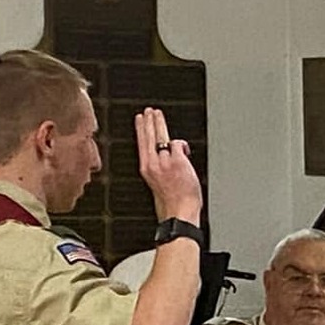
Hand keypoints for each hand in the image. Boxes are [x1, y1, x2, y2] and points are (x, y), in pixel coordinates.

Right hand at [134, 107, 202, 223]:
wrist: (178, 213)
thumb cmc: (172, 204)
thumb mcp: (158, 184)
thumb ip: (161, 169)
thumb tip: (169, 159)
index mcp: (146, 169)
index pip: (142, 143)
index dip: (140, 129)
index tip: (140, 119)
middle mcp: (153, 164)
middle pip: (149, 136)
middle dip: (149, 121)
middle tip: (150, 111)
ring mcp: (165, 162)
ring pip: (162, 136)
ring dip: (161, 124)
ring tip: (158, 115)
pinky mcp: (177, 161)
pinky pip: (179, 144)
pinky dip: (183, 146)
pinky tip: (185, 149)